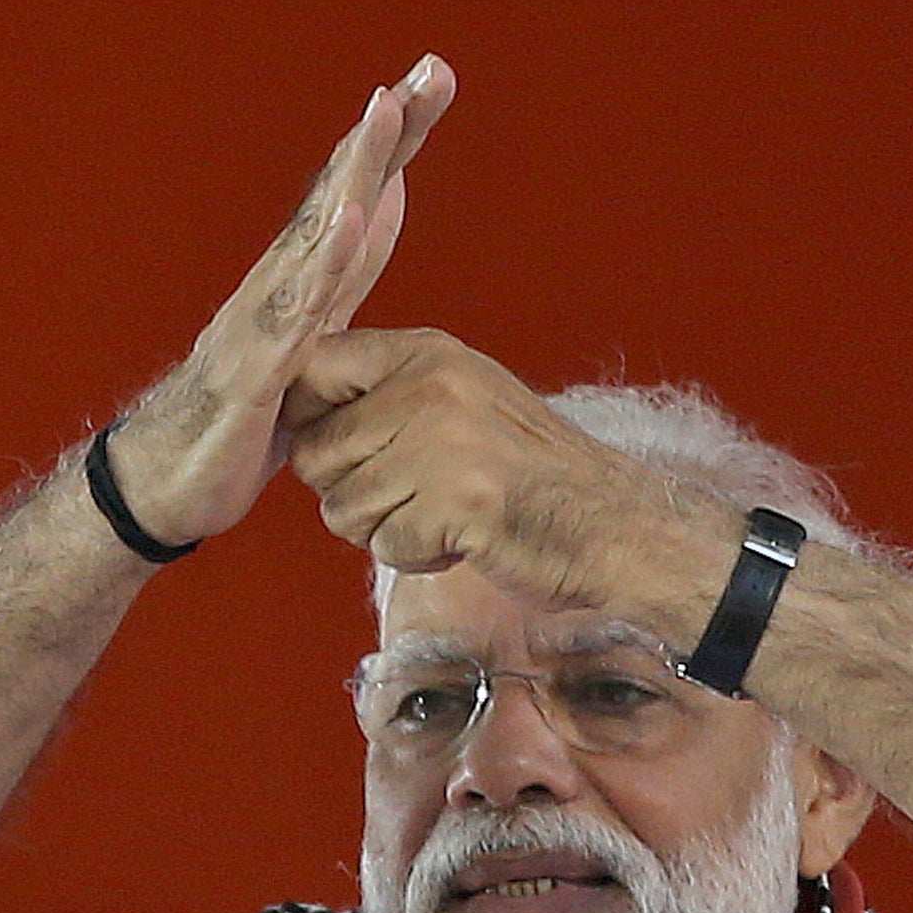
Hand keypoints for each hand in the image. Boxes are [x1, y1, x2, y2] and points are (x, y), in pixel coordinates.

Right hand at [101, 56, 455, 549]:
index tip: (436, 80)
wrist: (168, 481)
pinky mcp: (256, 365)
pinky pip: (295, 308)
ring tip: (386, 113)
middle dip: (386, 130)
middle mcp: (280, 281)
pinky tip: (351, 219)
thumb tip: (382, 204)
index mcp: (303, 277)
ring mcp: (264, 317)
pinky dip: (325, 261)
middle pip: (341, 190)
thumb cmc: (242, 413)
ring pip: (318, 232)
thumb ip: (344, 270)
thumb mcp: (313, 335)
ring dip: (354, 171)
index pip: (358, 193)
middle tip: (431, 70)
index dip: (397, 140)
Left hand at [285, 329, 727, 611]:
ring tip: (444, 519)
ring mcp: (442, 442)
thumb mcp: (463, 403)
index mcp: (427, 353)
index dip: (311, 422)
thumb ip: (390, 398)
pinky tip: (464, 542)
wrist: (614, 527)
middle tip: (410, 501)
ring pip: (341, 508)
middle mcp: (429, 385)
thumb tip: (297, 419)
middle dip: (350, 493)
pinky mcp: (456, 502)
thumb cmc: (534, 478)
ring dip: (385, 531)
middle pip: (315, 454)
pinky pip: (385, 546)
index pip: (313, 369)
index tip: (346, 452)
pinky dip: (418, 558)